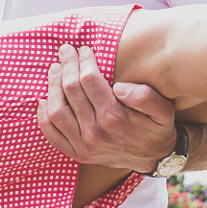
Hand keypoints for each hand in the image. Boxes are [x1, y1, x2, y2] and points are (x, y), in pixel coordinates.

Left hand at [39, 43, 176, 172]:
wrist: (154, 158)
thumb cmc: (156, 127)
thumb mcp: (163, 109)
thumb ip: (145, 96)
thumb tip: (119, 87)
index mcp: (114, 117)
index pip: (89, 79)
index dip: (84, 60)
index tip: (84, 49)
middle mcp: (96, 133)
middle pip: (71, 91)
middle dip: (66, 65)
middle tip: (66, 51)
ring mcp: (84, 146)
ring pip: (56, 111)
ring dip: (52, 86)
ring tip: (55, 69)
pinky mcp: (77, 154)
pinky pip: (52, 135)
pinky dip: (43, 117)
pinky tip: (44, 99)